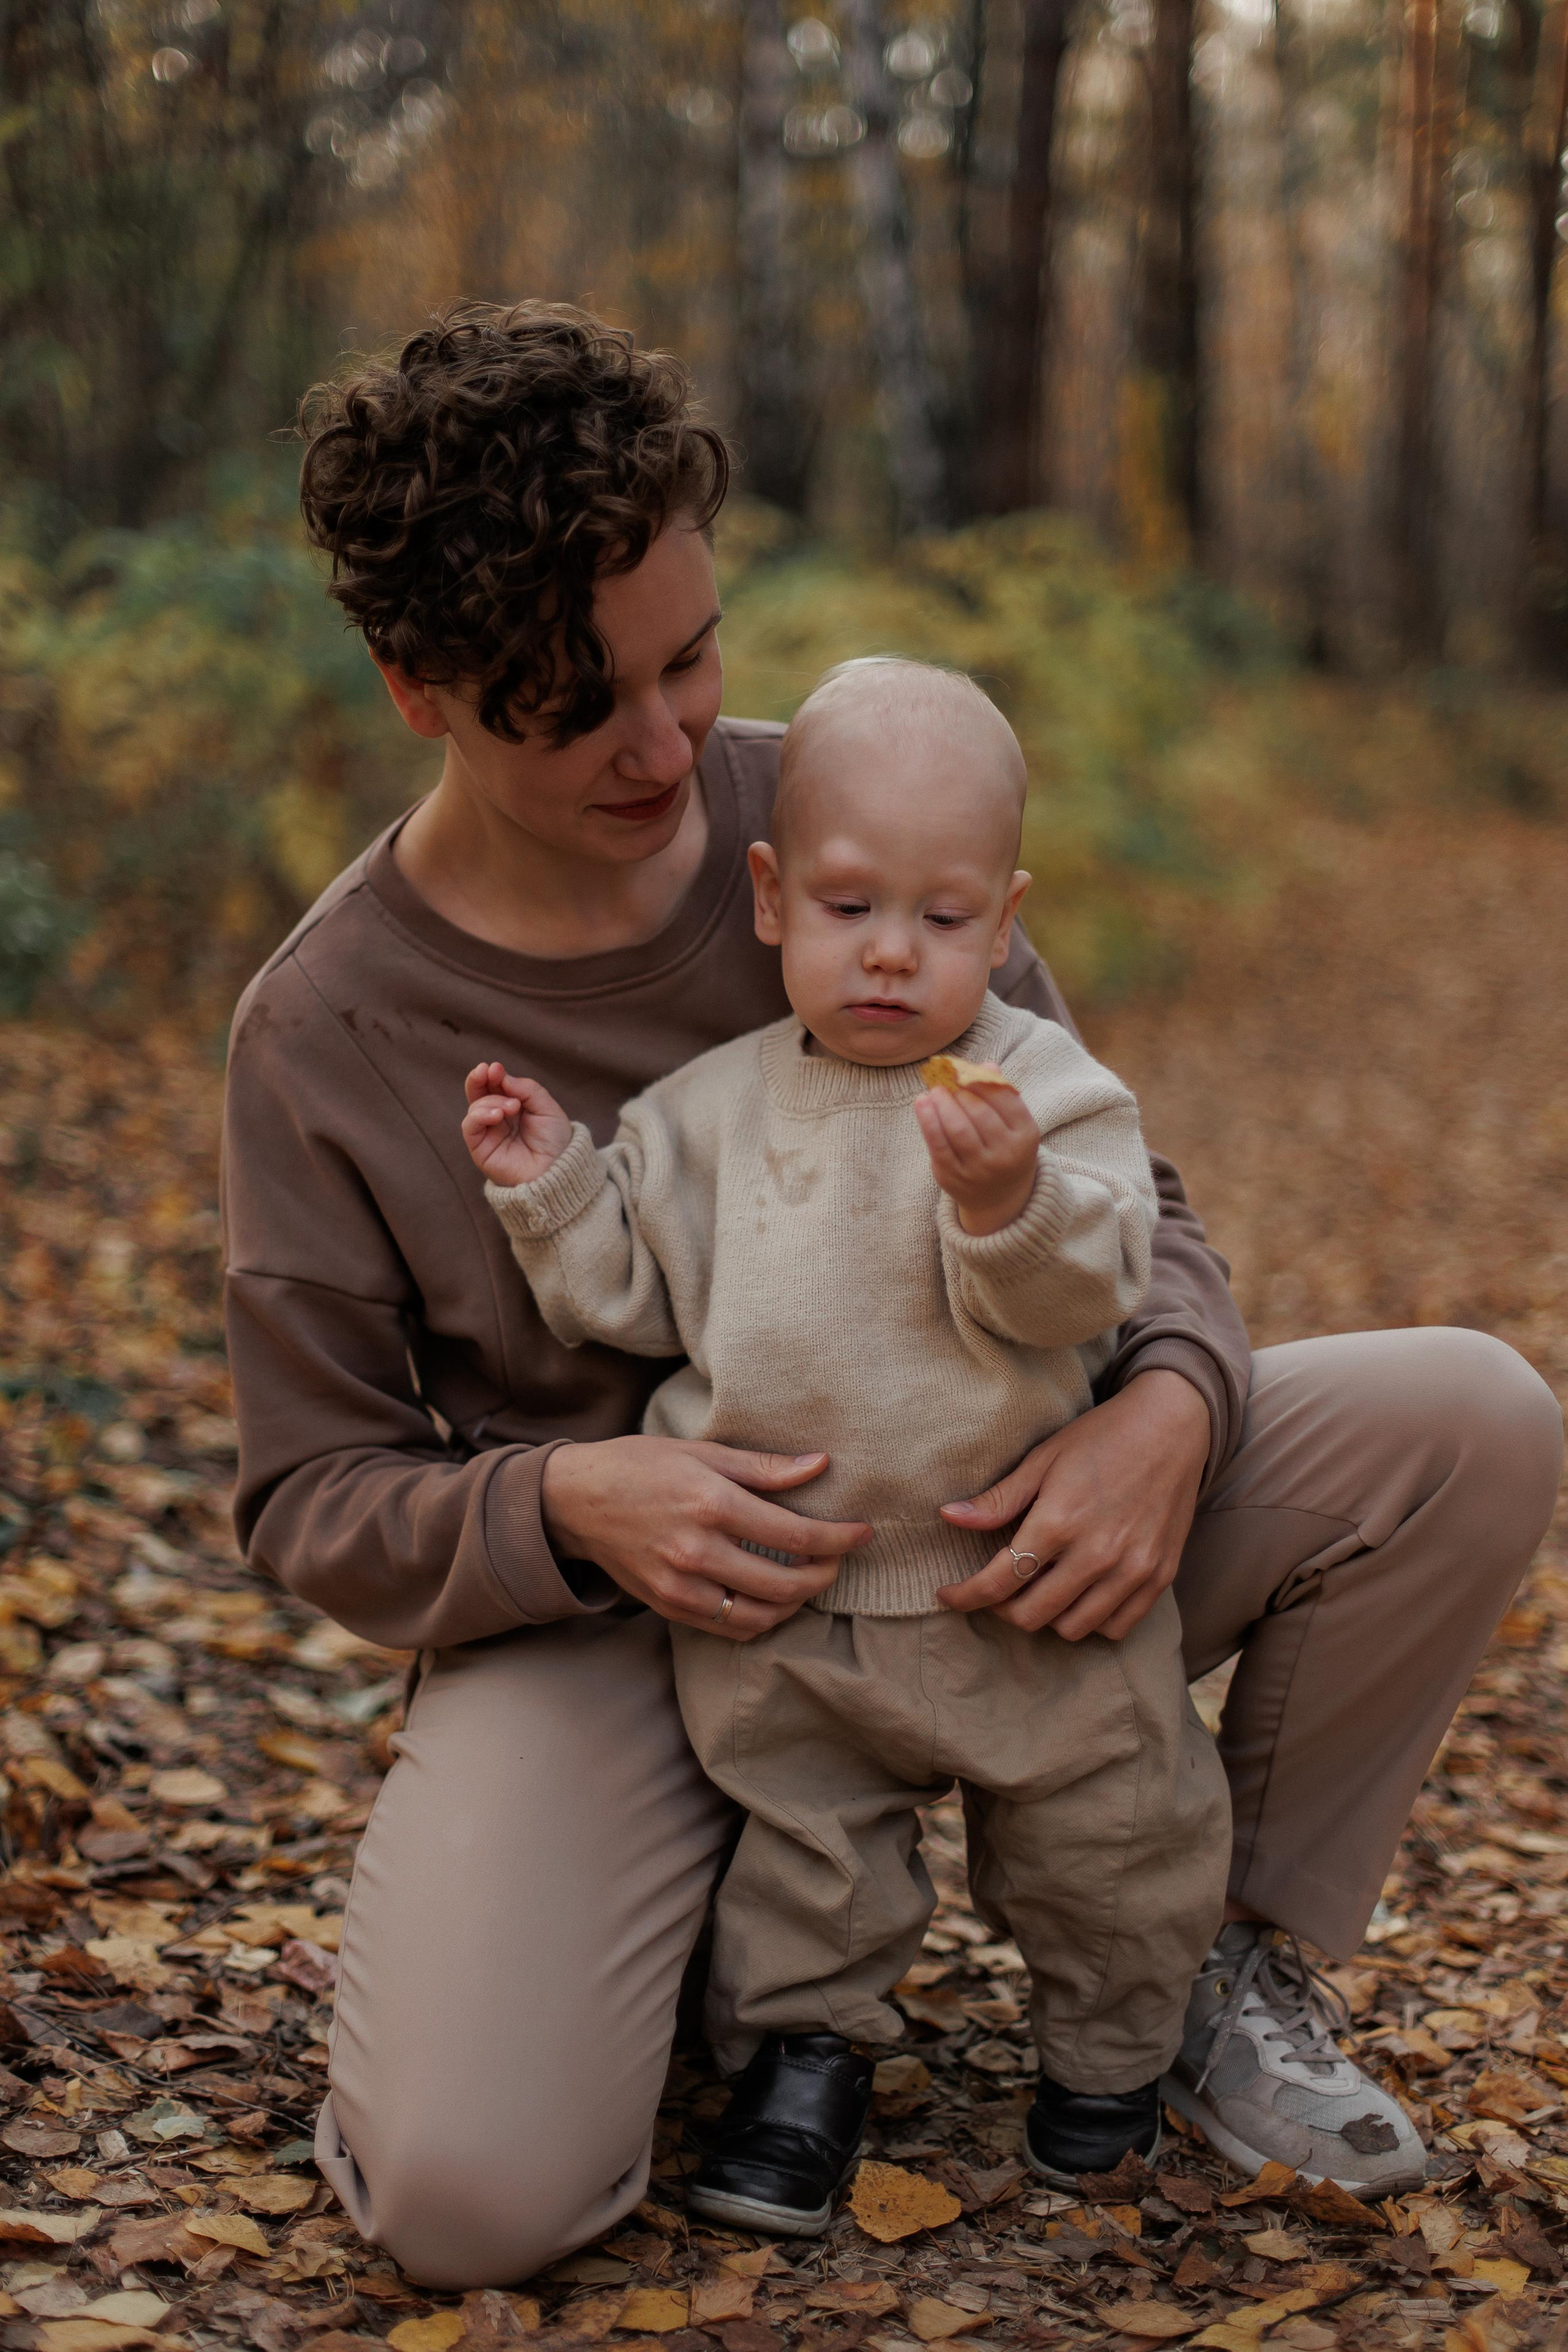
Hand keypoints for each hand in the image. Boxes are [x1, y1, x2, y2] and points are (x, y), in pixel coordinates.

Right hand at [462, 1060, 571, 1185]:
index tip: (496, 1068)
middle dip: (478, 1079)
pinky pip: (470, 1127)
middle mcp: (498, 1119)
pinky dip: (479, 1115)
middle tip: (484, 1070)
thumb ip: (526, 1089)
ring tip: (512, 1107)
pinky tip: (497, 1114)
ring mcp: (489, 1134)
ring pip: (475, 1107)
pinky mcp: (481, 1149)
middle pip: (478, 1094)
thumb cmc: (555, 1141)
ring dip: (490, 1101)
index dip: (493, 1075)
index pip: (495, 1086)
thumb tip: (501, 1075)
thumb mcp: (547, 1107)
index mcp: (513, 1106)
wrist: (558, 1171)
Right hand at [540, 1437, 871, 1640]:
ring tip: (809, 1577)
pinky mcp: (669, 1607)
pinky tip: (773, 1597)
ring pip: (761, 1616)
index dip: (838, 1538)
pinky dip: (762, 1619)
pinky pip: (730, 1628)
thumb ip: (764, 1467)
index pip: (794, 1534)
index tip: (864, 1533)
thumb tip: (821, 1465)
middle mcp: (697, 1551)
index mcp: (710, 1504)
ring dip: (797, 1602)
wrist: (575, 1501)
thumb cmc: (641, 1465)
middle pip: (785, 1583)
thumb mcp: (702, 1452)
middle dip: (825, 1574)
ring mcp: (681, 1586)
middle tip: (839, 1558)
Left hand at [914, 1082, 1039, 1234]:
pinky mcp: (953, 1178)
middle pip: (979, 1113)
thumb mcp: (1014, 1124)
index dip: (980, 1080)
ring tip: (934, 1090)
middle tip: (945, 1079)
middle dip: (959, 1091)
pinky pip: (938, 1146)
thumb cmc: (1005, 1149)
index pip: (1004, 1099)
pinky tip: (921, 1103)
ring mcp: (979, 1170)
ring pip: (957, 1129)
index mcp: (1025, 1135)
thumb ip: (1002, 1095)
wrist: (1000, 1199)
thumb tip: (985, 1065)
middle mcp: (1005, 1155)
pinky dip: (927, 1121)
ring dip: (942, 1103)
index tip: (964, 1071)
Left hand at [934, 1370, 1210, 1638]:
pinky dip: (1091, 1622)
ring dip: (1046, 1616)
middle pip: (1031, 1615)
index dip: (965, 1596)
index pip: (999, 1582)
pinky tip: (1080, 1595)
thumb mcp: (1043, 1459)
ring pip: (1073, 1628)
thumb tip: (948, 1517)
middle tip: (998, 1588)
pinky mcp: (1160, 1577)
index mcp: (1058, 1522)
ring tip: (1039, 1589)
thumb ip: (998, 1498)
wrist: (1172, 1426)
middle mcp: (1096, 1554)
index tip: (948, 1595)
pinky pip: (1116, 1627)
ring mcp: (1132, 1570)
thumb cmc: (1101, 1438)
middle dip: (1002, 1608)